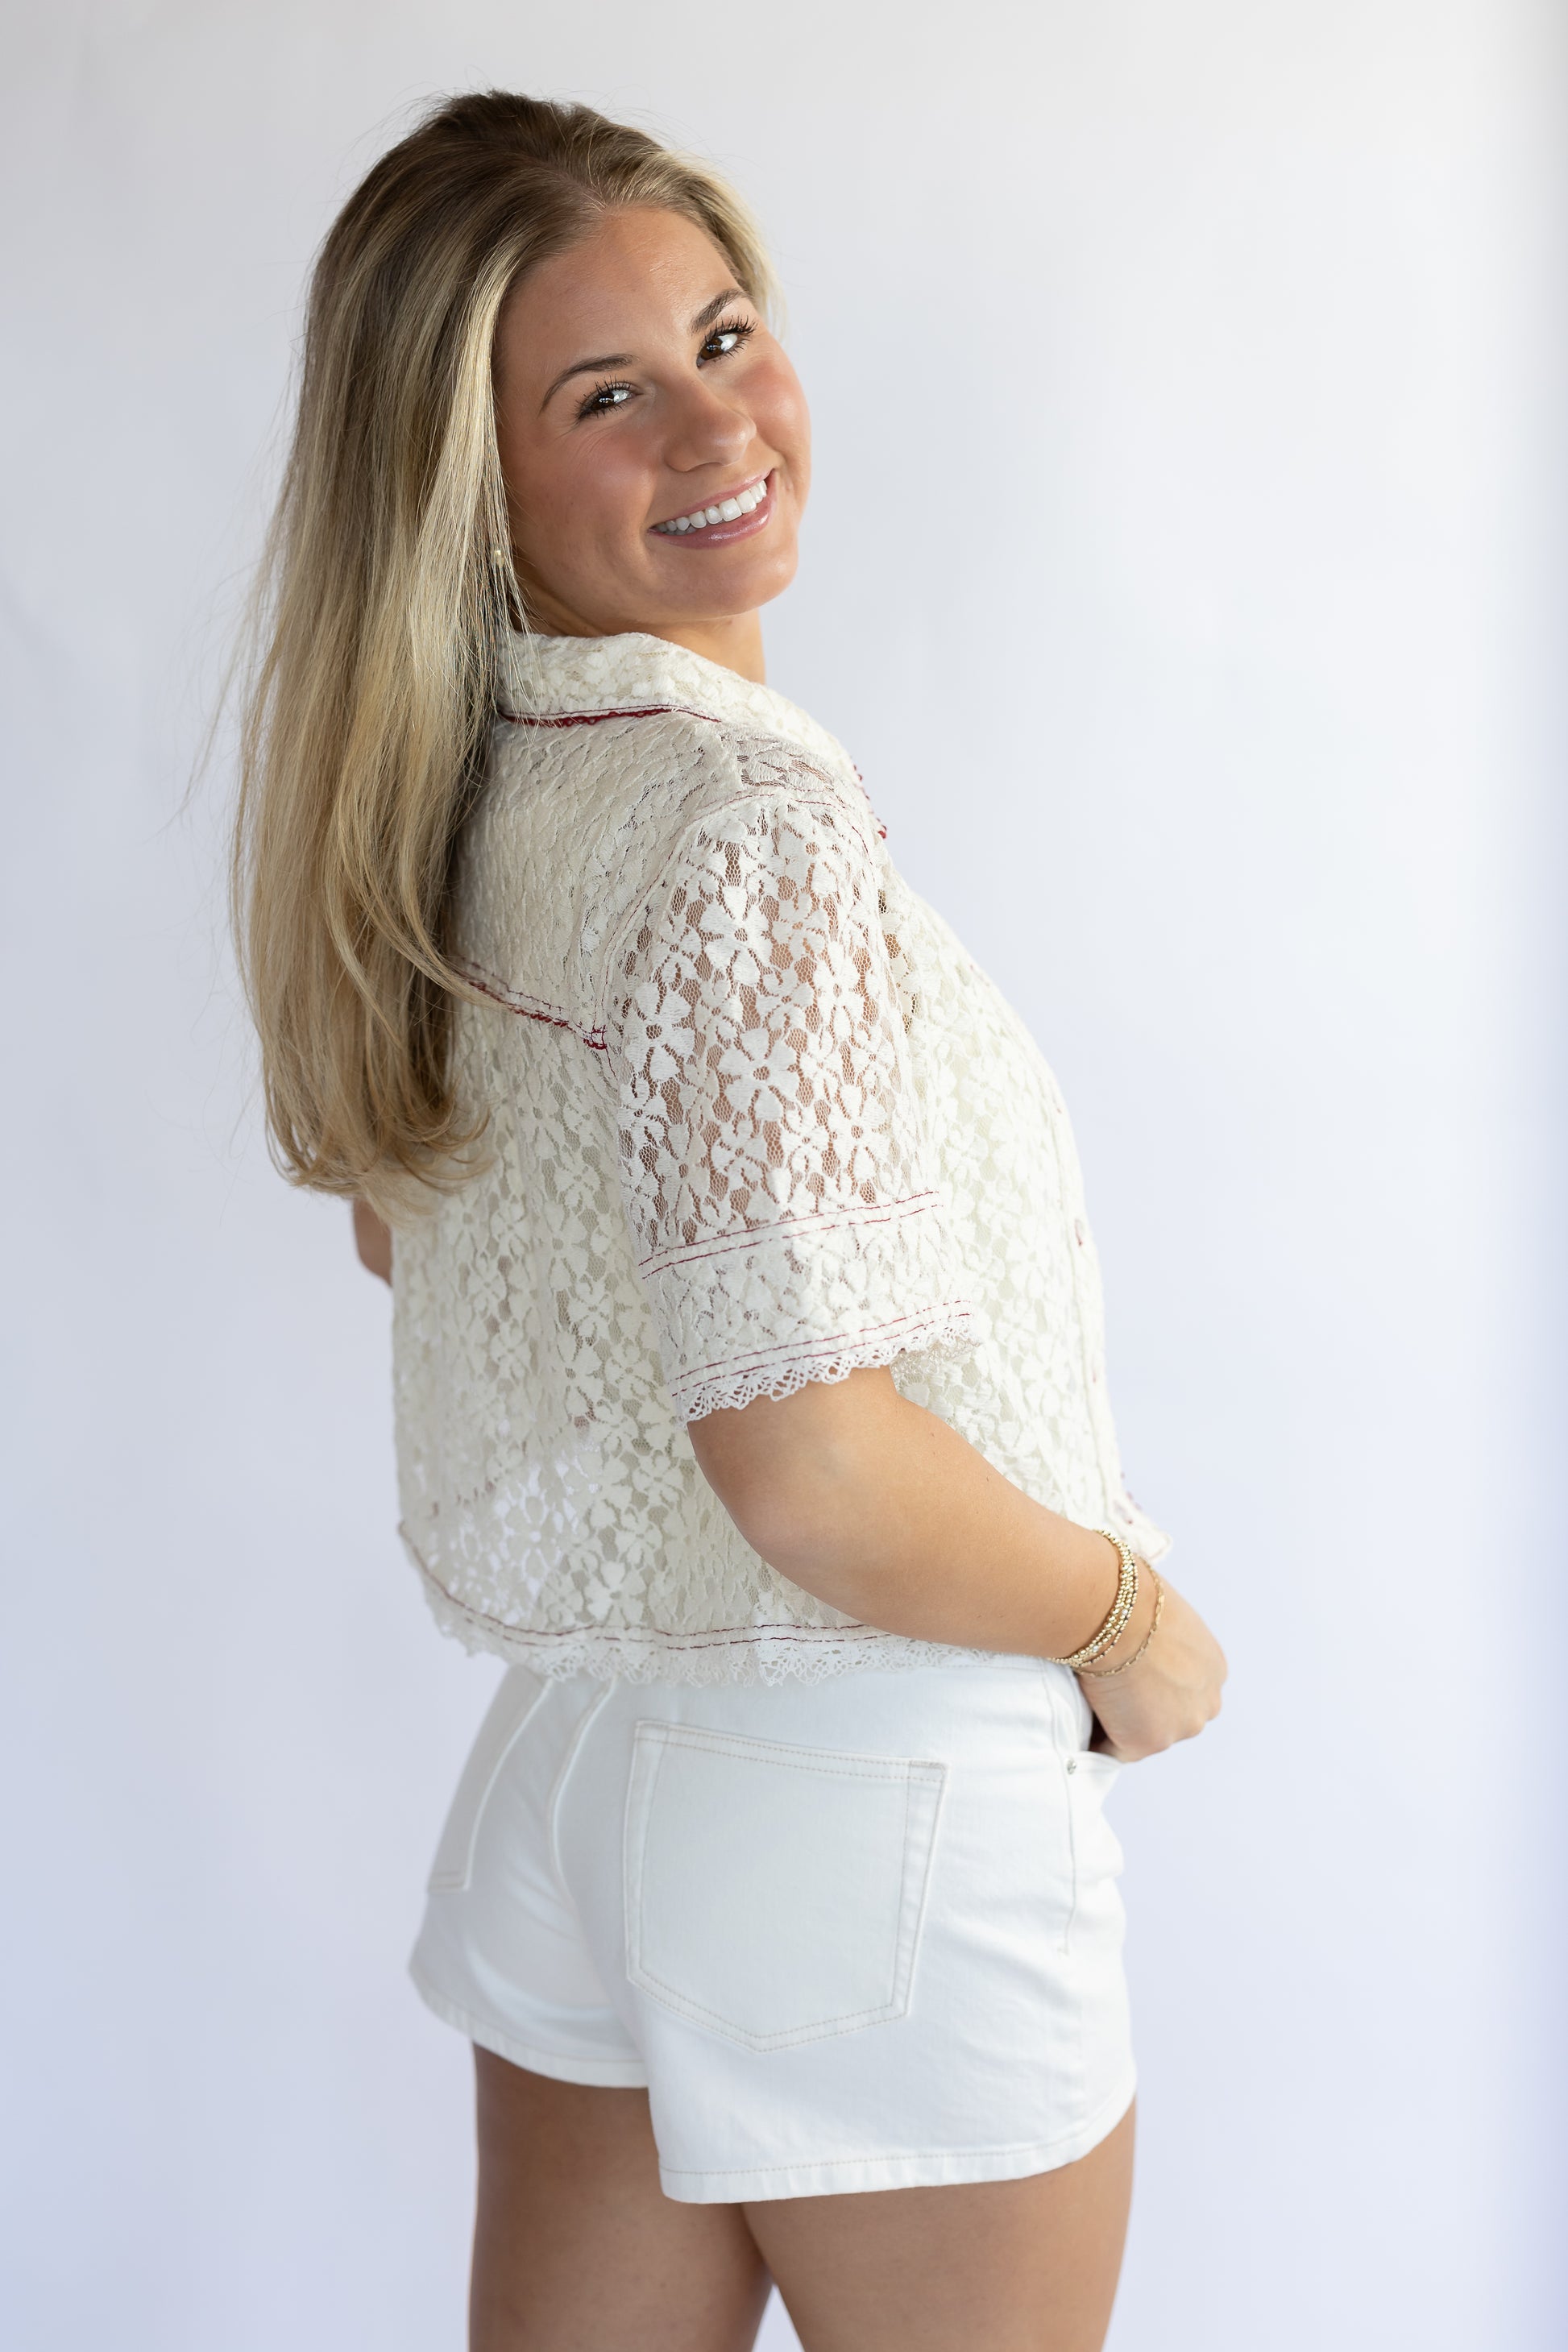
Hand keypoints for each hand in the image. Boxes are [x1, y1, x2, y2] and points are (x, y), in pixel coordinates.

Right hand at [1081, 1574, 1225, 1761]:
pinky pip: (1114, 1749)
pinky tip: (1079, 1712)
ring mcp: (1179, 1727)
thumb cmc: (1129, 1596)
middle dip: (1142, 1708)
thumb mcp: (1161, 1611)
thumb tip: (1130, 1624)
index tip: (1124, 1671)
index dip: (1151, 1682)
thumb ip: (1161, 1635)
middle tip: (1107, 1686)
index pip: (1182, 1688)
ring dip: (1119, 1722)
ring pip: (1143, 1734)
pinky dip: (1095, 1738)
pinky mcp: (1147, 1742)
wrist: (1115, 1611)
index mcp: (1213, 1668)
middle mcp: (1206, 1702)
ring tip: (1090, 1696)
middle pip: (1170, 1716)